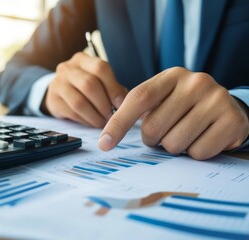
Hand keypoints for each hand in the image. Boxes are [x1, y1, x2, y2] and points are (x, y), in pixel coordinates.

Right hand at [43, 52, 127, 127]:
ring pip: (79, 102)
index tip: (122, 103)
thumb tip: (124, 103)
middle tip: (112, 116)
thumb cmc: (84, 87)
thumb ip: (113, 89)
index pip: (100, 67)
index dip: (113, 87)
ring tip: (104, 123)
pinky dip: (86, 120)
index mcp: (82, 60)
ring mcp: (57, 84)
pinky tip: (93, 123)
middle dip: (104, 104)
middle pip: (89, 85)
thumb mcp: (98, 81)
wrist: (58, 92)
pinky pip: (72, 113)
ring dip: (95, 116)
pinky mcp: (53, 101)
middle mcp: (67, 69)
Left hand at [98, 67, 248, 159]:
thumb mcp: (164, 97)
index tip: (104, 144)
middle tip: (166, 131)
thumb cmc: (186, 106)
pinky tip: (203, 138)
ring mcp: (216, 100)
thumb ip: (138, 108)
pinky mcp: (232, 121)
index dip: (118, 123)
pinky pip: (197, 153)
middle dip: (153, 139)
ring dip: (174, 147)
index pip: (138, 98)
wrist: (228, 108)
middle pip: (153, 128)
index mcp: (172, 76)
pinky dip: (195, 153)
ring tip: (187, 133)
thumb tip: (106, 138)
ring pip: (173, 144)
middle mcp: (195, 83)